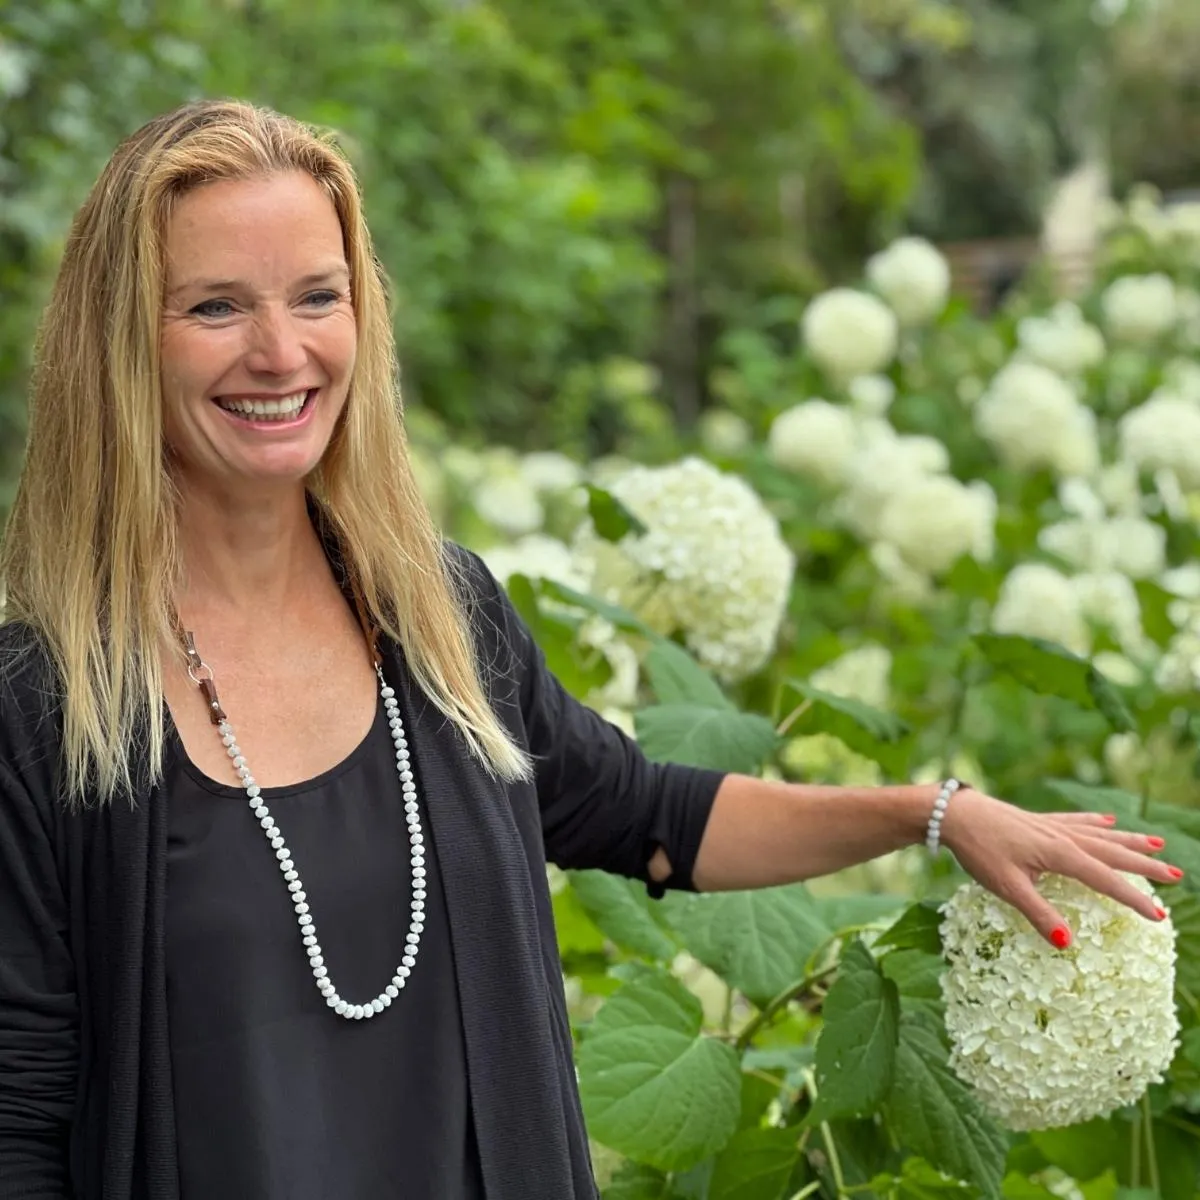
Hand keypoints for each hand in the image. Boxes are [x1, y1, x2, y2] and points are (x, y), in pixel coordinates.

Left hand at [938, 788, 1179, 946]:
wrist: (953, 814)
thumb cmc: (979, 850)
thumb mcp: (1006, 887)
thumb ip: (1038, 913)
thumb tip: (1066, 943)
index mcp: (1059, 854)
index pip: (1105, 880)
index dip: (1132, 899)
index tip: (1159, 916)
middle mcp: (1062, 837)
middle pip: (1111, 852)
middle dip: (1144, 864)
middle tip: (1177, 875)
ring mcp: (1050, 826)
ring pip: (1099, 834)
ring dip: (1128, 839)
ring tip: (1156, 842)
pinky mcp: (1037, 820)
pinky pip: (1075, 821)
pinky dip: (1094, 822)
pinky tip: (1107, 820)